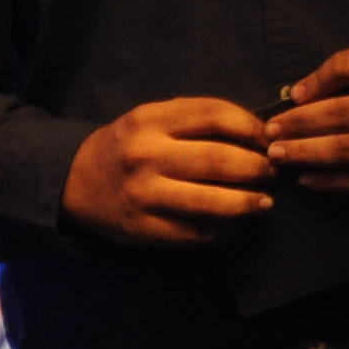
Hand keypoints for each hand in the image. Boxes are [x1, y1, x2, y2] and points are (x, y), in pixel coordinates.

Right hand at [61, 98, 277, 245]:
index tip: (268, 138)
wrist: (75, 181)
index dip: (251, 127)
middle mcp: (146, 154)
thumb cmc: (127, 146)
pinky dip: (226, 229)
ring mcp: (144, 194)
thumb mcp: (151, 118)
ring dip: (248, 202)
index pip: (215, 115)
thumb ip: (195, 120)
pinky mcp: (144, 229)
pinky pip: (197, 233)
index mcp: (150, 119)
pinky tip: (238, 223)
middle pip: (219, 159)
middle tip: (273, 172)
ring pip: (212, 201)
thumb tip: (257, 133)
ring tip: (265, 201)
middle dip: (258, 167)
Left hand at [268, 49, 348, 190]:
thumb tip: (302, 93)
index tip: (292, 97)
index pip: (348, 66)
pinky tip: (307, 179)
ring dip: (305, 153)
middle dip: (297, 124)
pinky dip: (331, 181)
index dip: (314, 81)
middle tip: (268, 133)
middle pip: (340, 114)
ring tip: (277, 155)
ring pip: (347, 150)